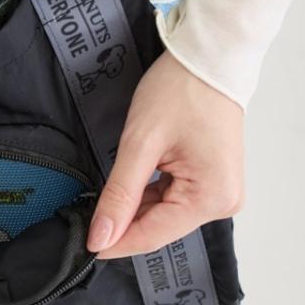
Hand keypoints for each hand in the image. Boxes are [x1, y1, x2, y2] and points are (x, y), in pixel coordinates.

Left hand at [87, 49, 244, 259]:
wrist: (208, 58)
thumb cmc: (181, 89)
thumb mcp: (140, 144)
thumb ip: (120, 195)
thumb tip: (101, 237)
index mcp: (212, 197)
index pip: (152, 235)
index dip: (114, 243)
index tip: (82, 246)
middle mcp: (222, 202)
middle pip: (157, 228)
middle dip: (121, 224)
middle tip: (83, 218)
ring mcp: (218, 192)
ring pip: (160, 216)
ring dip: (131, 208)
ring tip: (105, 194)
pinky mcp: (209, 182)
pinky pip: (170, 200)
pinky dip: (145, 196)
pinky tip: (128, 185)